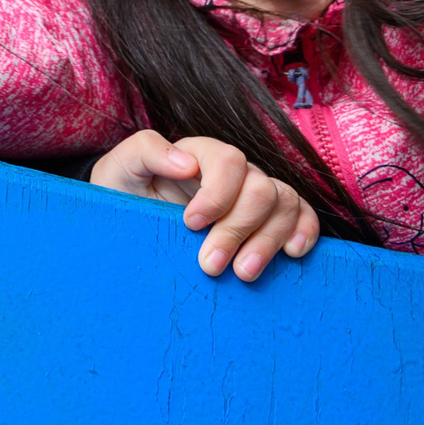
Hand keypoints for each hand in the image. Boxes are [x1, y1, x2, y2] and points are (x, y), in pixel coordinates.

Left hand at [91, 129, 319, 281]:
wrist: (126, 228)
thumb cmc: (123, 196)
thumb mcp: (118, 169)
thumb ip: (145, 151)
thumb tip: (186, 163)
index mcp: (200, 154)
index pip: (228, 160)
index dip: (217, 193)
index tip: (191, 223)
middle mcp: (233, 173)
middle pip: (259, 188)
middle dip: (237, 229)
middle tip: (211, 265)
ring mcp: (253, 195)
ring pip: (284, 203)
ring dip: (268, 240)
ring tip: (243, 273)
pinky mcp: (268, 219)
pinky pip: (302, 215)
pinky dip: (305, 231)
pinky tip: (291, 253)